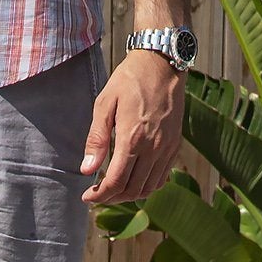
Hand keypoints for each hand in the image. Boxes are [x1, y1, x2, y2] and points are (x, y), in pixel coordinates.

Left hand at [81, 49, 185, 205]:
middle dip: (112, 198)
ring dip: (129, 195)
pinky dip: (146, 186)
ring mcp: (166, 149)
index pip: (116, 182)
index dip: (99, 195)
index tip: (87, 196)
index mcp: (133, 138)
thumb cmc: (129, 80)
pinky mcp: (174, 146)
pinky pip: (161, 178)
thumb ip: (96, 139)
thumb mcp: (104, 104)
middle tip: (98, 194)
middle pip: (132, 191)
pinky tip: (134, 180)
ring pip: (148, 189)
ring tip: (114, 189)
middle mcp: (153, 148)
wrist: (162, 64)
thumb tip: (87, 170)